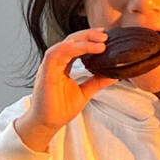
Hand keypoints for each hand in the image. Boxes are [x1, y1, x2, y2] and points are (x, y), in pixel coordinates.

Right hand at [14, 28, 116, 151]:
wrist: (48, 123)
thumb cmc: (61, 109)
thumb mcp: (84, 92)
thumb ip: (97, 81)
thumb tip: (114, 74)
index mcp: (65, 65)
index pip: (78, 46)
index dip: (90, 39)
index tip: (105, 37)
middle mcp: (57, 62)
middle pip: (73, 41)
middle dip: (89, 36)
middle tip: (105, 36)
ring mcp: (50, 66)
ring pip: (66, 45)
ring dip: (82, 41)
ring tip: (99, 42)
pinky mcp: (45, 72)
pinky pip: (54, 54)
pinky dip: (65, 47)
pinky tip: (78, 45)